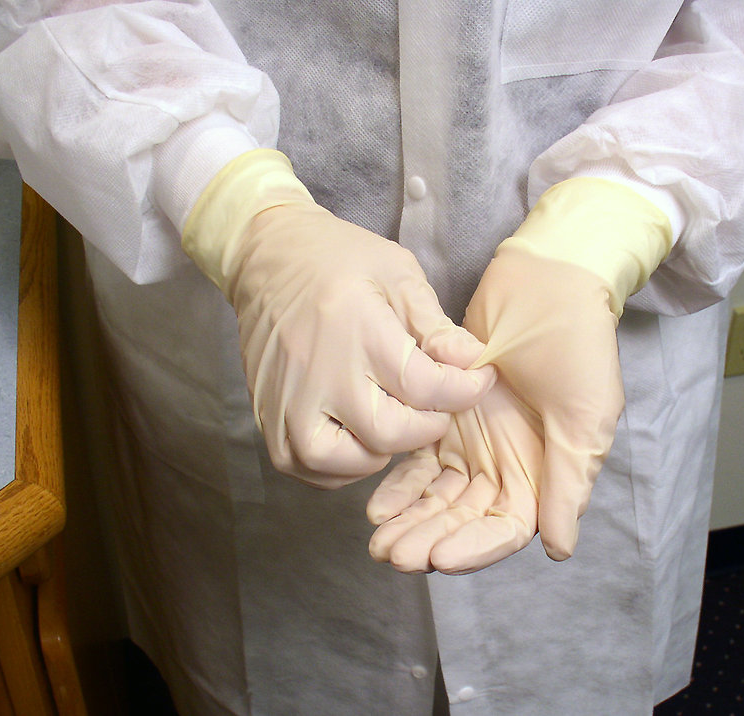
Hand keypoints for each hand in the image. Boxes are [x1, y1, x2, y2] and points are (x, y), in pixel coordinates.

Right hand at [230, 203, 495, 485]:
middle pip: (389, 434)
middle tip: (436, 403)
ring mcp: (289, 402)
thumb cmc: (337, 259)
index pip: (425, 387)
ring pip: (345, 462)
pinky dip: (339, 466)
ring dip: (381, 451)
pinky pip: (306, 467)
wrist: (265, 257)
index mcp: (359, 332)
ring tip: (394, 420)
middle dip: (427, 426)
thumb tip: (475, 362)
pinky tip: (358, 437)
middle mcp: (321, 375)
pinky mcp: (266, 417)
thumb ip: (435, 326)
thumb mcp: (398, 274)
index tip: (478, 380)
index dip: (464, 391)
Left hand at [367, 246, 623, 572]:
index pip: (506, 528)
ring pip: (438, 496)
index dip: (475, 548)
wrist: (547, 283)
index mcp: (546, 472)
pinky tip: (377, 504)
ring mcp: (474, 442)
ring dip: (411, 519)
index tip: (440, 558)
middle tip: (394, 555)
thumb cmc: (577, 346)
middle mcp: (508, 465)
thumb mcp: (584, 415)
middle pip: (465, 518)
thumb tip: (560, 550)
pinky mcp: (444, 414)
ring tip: (379, 539)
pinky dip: (400, 483)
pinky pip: (418, 459)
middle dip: (431, 539)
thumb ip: (569, 481)